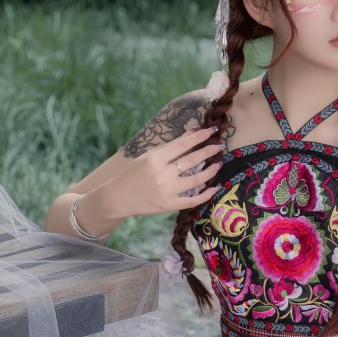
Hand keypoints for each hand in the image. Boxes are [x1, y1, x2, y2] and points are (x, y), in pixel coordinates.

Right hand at [98, 127, 223, 217]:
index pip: (183, 144)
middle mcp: (162, 174)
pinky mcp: (168, 205)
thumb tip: (191, 132)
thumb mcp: (147, 156)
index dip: (199, 137)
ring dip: (210, 171)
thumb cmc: (131, 174)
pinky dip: (205, 194)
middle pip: (192, 160)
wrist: (117, 197)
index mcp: (155, 158)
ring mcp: (167, 191)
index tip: (211, 131)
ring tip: (218, 164)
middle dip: (208, 151)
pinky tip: (214, 187)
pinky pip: (192, 200)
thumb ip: (169, 146)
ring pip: (196, 180)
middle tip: (219, 146)